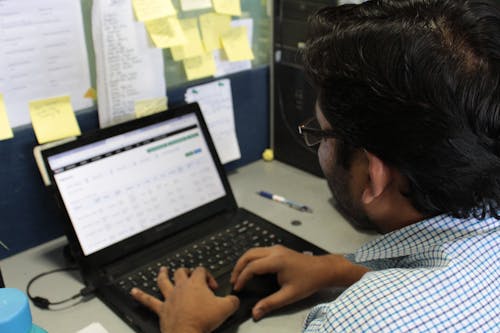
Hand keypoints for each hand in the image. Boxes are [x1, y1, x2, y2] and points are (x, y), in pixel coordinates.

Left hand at [131, 267, 239, 332]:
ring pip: (164, 281)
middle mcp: (181, 287)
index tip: (213, 286)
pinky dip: (140, 295)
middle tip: (190, 274)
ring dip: (162, 275)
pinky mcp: (161, 309)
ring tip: (162, 270)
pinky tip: (133, 291)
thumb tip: (234, 299)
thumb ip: (232, 301)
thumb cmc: (203, 321)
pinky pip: (148, 300)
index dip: (208, 276)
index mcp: (196, 284)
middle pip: (182, 272)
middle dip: (186, 271)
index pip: (201, 270)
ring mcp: (170, 298)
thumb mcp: (226, 308)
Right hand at [230, 245, 368, 319]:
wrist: (323, 270)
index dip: (242, 277)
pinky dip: (251, 259)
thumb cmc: (309, 281)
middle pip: (249, 254)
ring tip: (239, 275)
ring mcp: (277, 248)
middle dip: (238, 267)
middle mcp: (275, 251)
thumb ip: (271, 303)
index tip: (238, 287)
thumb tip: (256, 312)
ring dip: (244, 262)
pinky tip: (251, 269)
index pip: (252, 267)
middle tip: (234, 280)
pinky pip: (260, 251)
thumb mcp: (289, 295)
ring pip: (253, 251)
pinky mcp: (279, 250)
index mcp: (276, 260)